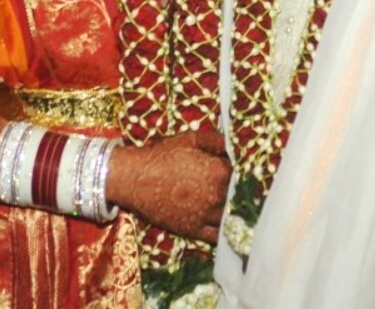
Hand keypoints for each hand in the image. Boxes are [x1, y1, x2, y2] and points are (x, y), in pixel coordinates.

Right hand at [106, 129, 229, 242]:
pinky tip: (228, 227)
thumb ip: (216, 140)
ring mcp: (207, 215)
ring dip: (234, 210)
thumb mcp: (190, 139)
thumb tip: (231, 145)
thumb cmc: (161, 155)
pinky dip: (225, 232)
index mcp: (220, 172)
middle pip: (239, 195)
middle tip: (238, 188)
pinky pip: (217, 236)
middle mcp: (218, 196)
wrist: (134, 178)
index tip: (236, 169)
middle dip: (239, 190)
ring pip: (231, 216)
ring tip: (234, 206)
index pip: (240, 171)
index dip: (238, 170)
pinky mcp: (195, 230)